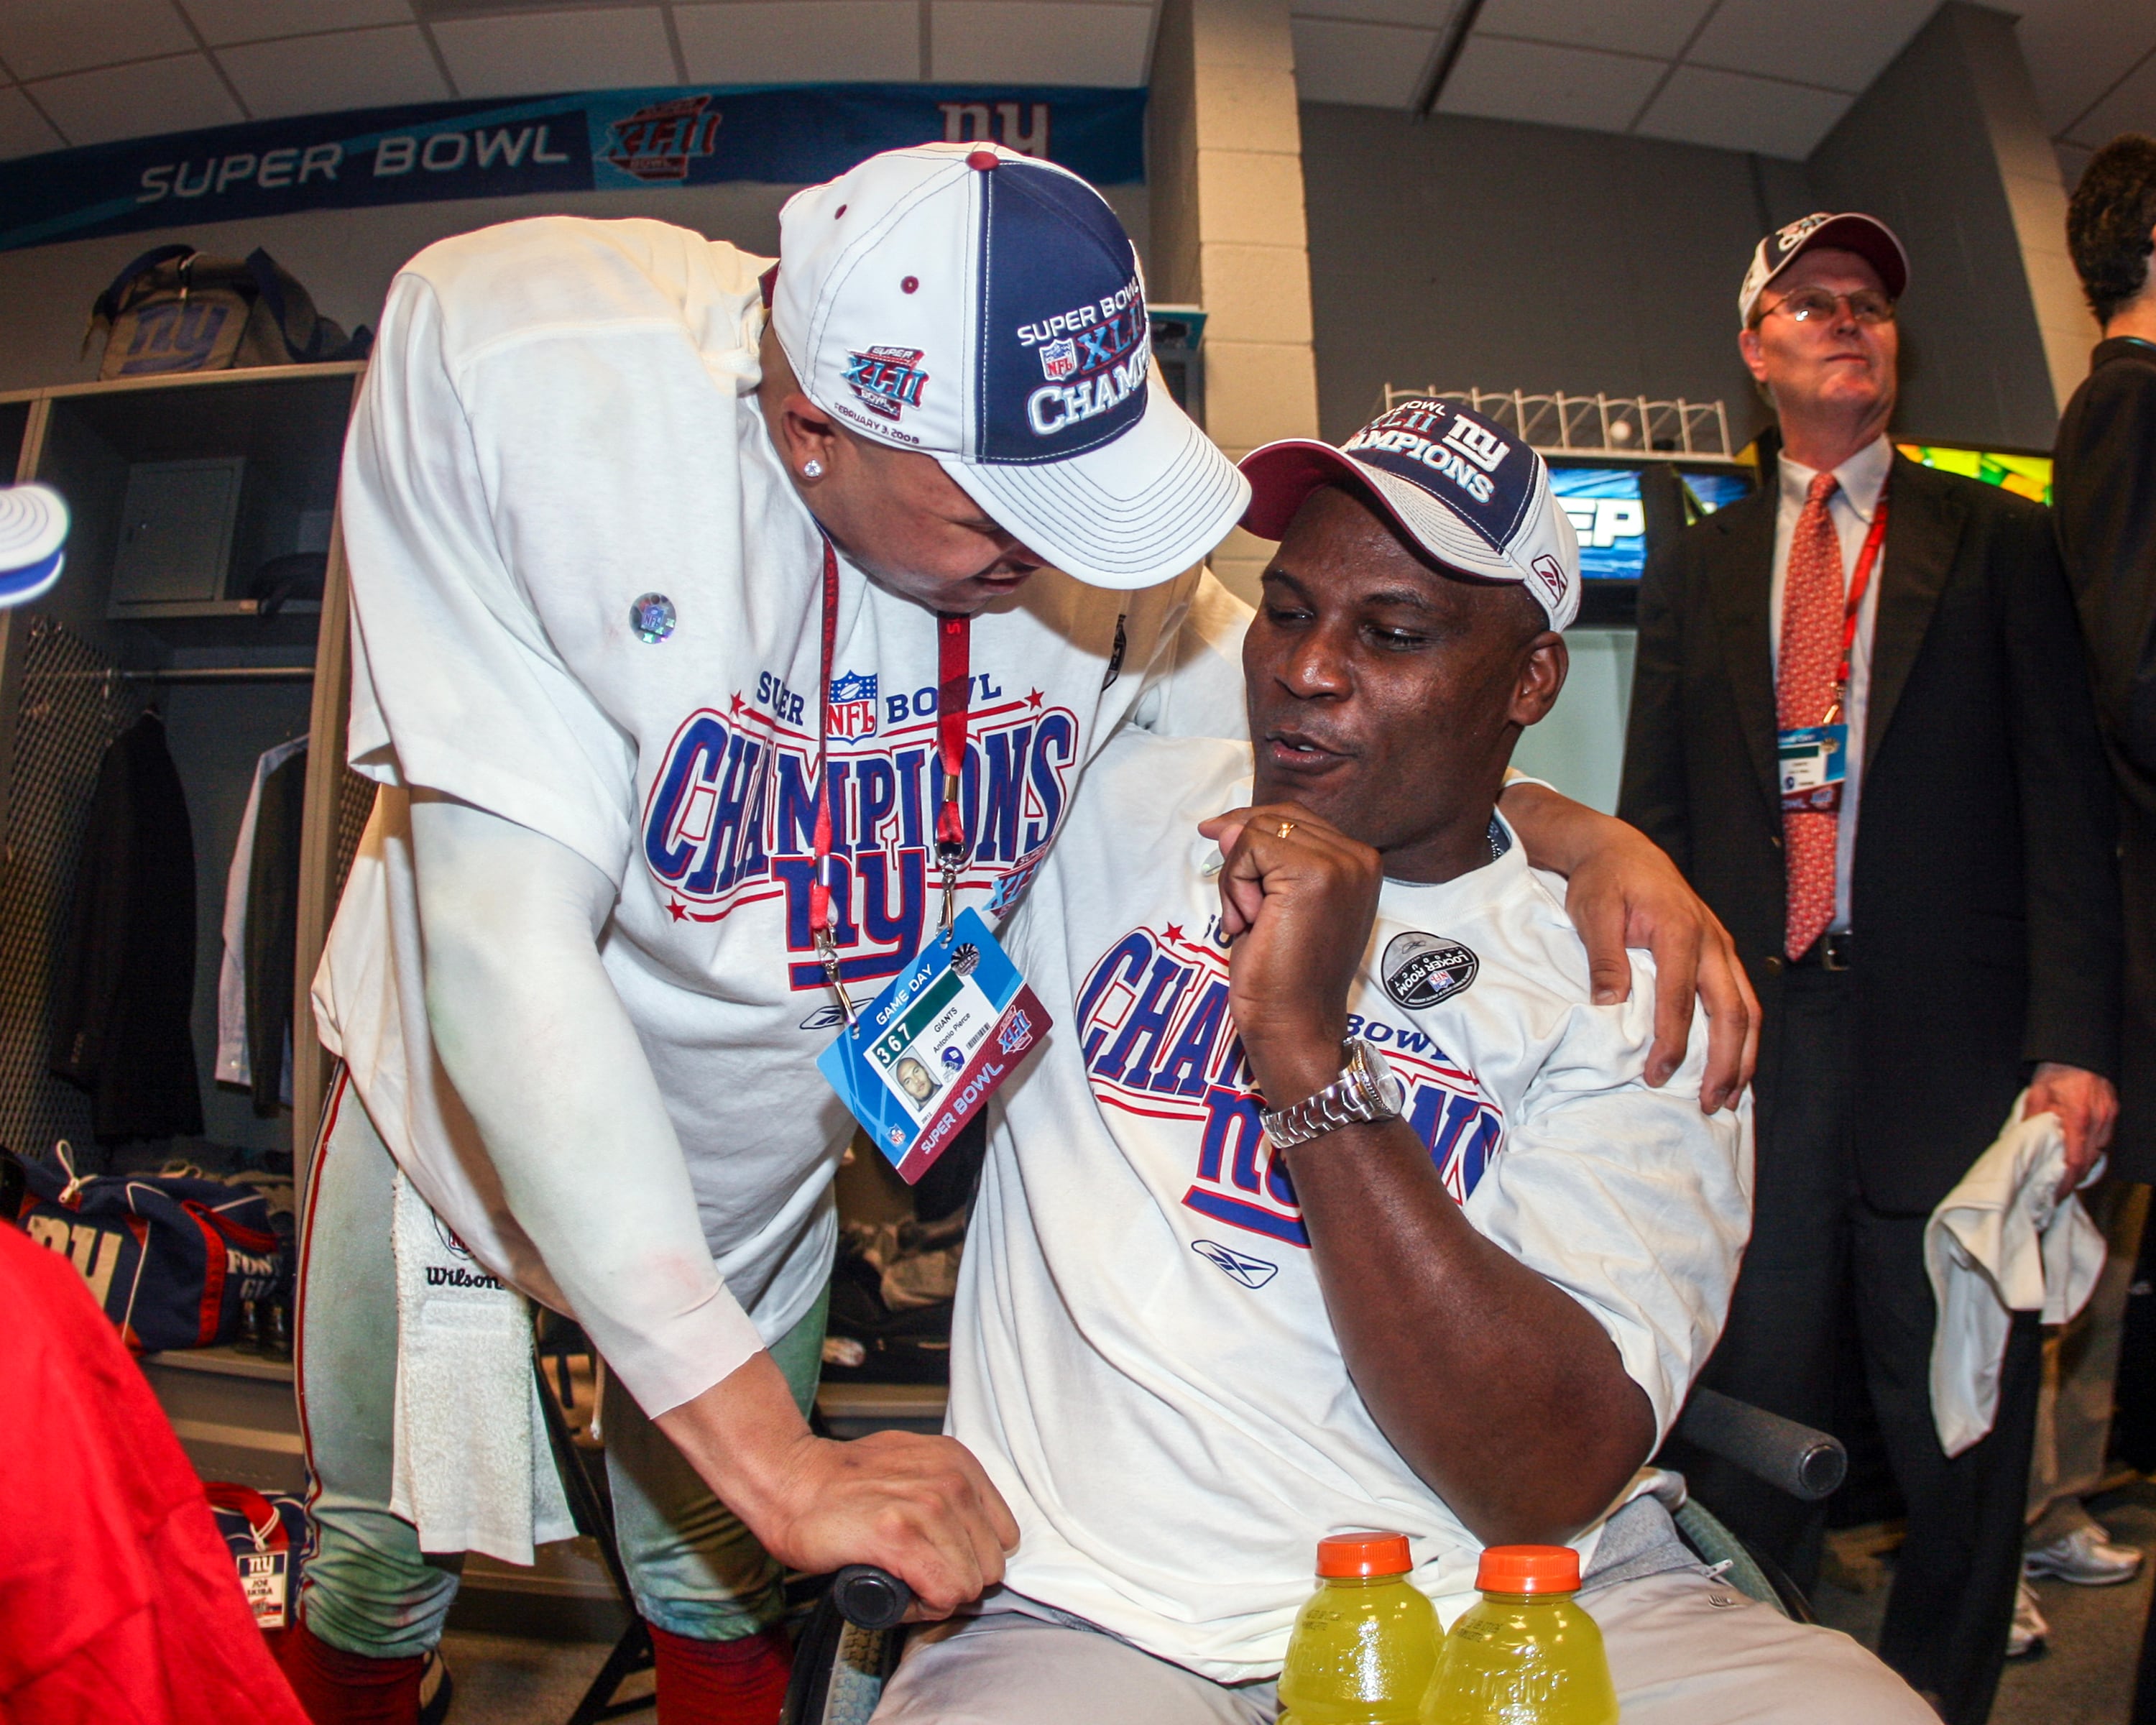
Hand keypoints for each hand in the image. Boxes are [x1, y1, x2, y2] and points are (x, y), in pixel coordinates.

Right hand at [746, 1428, 1019, 1619]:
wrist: (791, 1483)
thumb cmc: (843, 1483)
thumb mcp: (913, 1468)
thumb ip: (946, 1491)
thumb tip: (972, 1540)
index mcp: (958, 1462)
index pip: (1004, 1536)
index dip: (971, 1558)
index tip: (941, 1561)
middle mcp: (950, 1480)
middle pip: (991, 1564)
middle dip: (957, 1579)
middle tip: (919, 1575)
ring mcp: (927, 1506)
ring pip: (969, 1584)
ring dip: (938, 1595)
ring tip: (905, 1580)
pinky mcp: (899, 1536)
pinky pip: (943, 1593)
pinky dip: (922, 1607)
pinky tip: (898, 1591)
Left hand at [1198, 803, 1380, 1103]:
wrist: (1294, 1023)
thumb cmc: (1281, 973)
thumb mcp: (1271, 901)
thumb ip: (1260, 858)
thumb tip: (1220, 825)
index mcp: (1358, 864)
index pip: (1292, 818)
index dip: (1250, 831)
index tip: (1218, 843)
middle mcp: (1359, 857)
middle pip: (1274, 818)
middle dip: (1242, 860)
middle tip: (1247, 913)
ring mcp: (1342, 864)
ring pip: (1258, 831)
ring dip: (1237, 878)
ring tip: (1252, 921)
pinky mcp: (1315, 874)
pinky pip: (1250, 847)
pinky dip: (1235, 884)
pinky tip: (1251, 921)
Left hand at [1534, 804, 1756, 1111]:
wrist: (1622, 850)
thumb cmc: (1605, 881)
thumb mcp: (1594, 912)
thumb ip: (1605, 958)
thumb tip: (1610, 1005)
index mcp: (1681, 930)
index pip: (1681, 999)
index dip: (1671, 1042)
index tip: (1655, 1075)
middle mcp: (1712, 941)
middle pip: (1732, 1011)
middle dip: (1725, 1062)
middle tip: (1709, 1104)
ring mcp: (1722, 948)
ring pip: (1747, 1010)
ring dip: (1742, 1056)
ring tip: (1728, 1097)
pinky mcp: (1720, 955)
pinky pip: (1741, 1001)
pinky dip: (1742, 1037)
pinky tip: (1734, 1066)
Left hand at [2025, 1062, 2118, 1199]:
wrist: (2076, 1052)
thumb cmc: (2055, 1072)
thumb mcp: (2035, 1096)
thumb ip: (2031, 1122)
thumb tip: (2022, 1144)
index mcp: (2076, 1118)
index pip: (2075, 1161)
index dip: (2067, 1182)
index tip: (2057, 1193)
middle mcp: (2097, 1121)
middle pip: (2089, 1162)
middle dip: (2075, 1179)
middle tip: (2059, 1188)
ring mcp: (2108, 1117)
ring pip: (2099, 1153)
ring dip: (2084, 1165)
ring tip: (2066, 1173)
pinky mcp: (2112, 1113)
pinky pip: (2104, 1140)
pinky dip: (2092, 1150)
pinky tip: (2078, 1152)